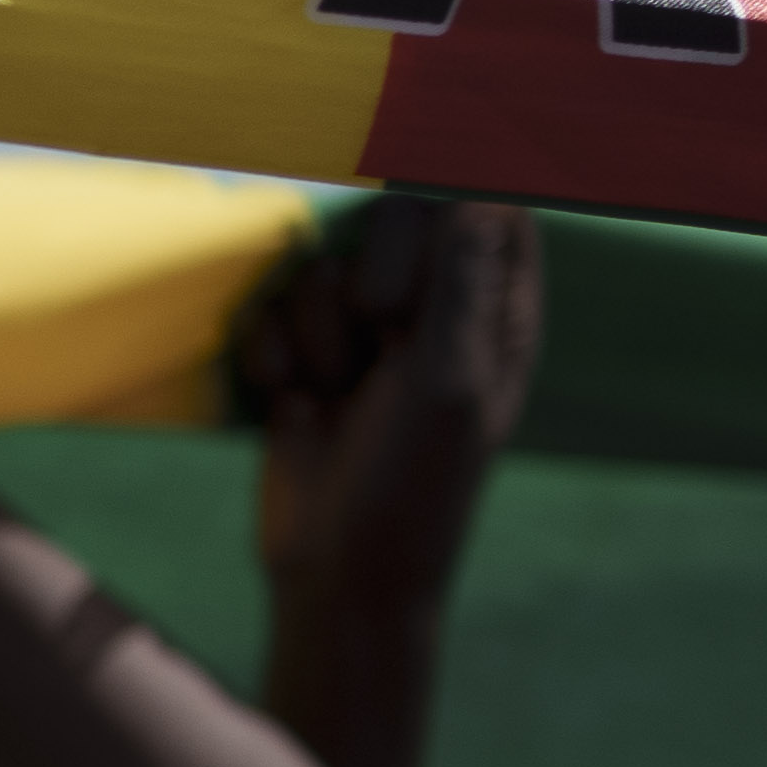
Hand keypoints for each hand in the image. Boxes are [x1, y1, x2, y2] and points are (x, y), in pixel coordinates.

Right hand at [236, 194, 540, 593]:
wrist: (336, 575)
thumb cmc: (413, 490)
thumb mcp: (449, 385)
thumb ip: (460, 285)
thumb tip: (478, 191)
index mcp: (495, 316)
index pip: (488, 207)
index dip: (453, 200)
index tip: (423, 213)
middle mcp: (434, 312)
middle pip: (395, 217)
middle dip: (372, 275)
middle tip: (382, 334)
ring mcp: (363, 335)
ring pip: (323, 267)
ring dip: (320, 334)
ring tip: (338, 397)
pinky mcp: (302, 356)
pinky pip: (272, 309)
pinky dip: (276, 357)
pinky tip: (296, 406)